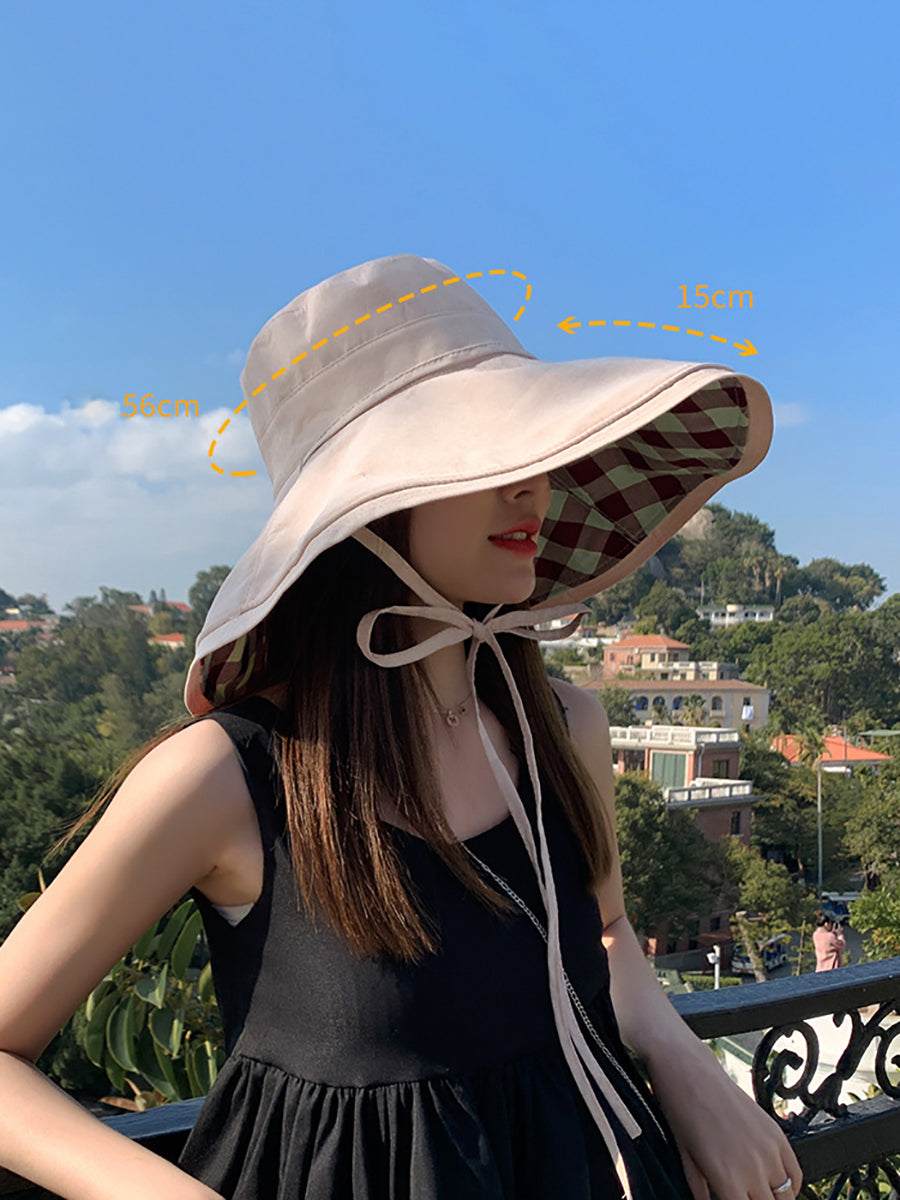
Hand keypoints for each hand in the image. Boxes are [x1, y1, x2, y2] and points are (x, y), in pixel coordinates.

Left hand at [644, 1038, 802, 1199]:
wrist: (691, 1073)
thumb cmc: (682, 1113)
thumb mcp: (685, 1160)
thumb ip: (700, 1192)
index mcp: (728, 1180)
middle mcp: (753, 1169)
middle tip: (743, 1195)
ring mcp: (769, 1150)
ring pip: (787, 1196)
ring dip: (775, 1199)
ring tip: (759, 1194)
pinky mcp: (777, 1134)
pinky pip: (796, 1174)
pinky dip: (791, 1185)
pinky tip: (777, 1186)